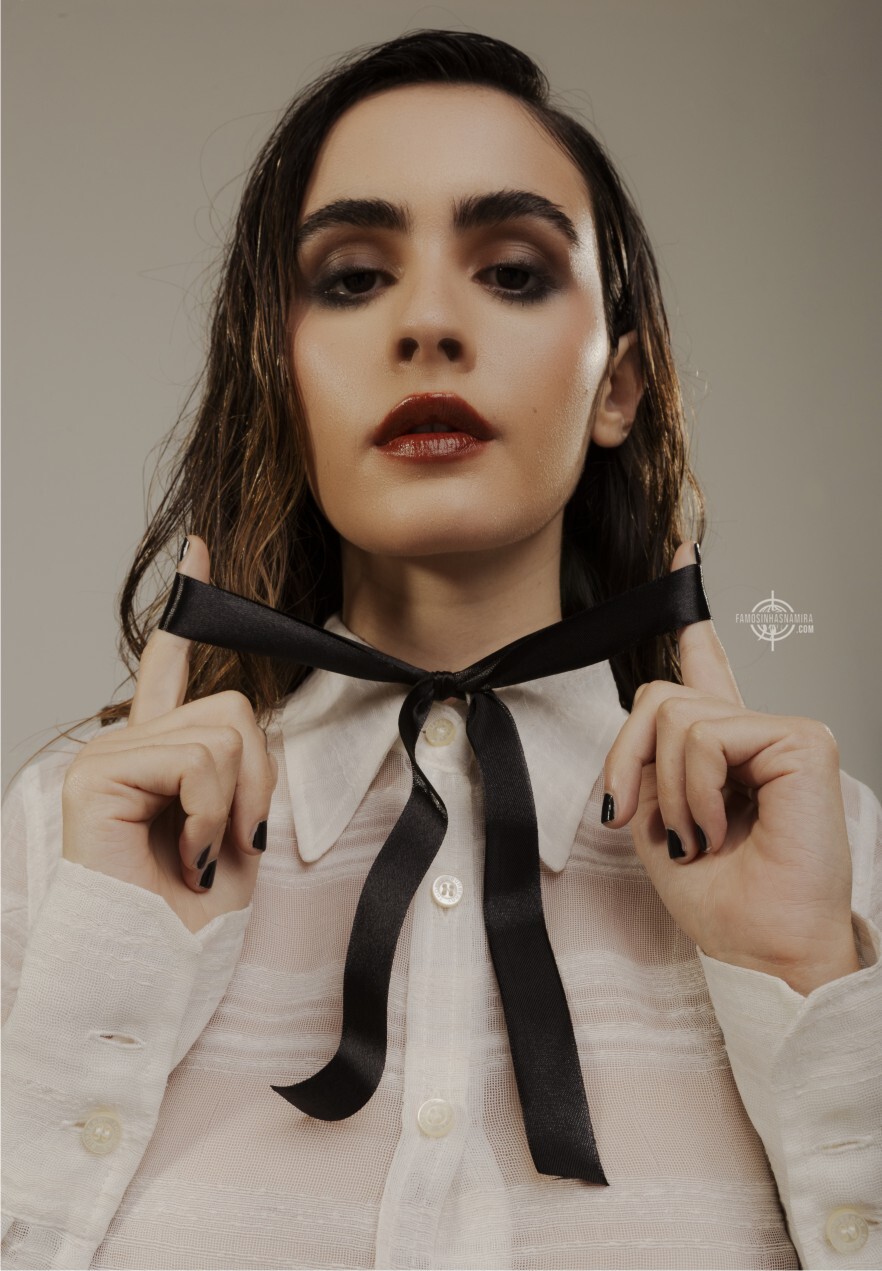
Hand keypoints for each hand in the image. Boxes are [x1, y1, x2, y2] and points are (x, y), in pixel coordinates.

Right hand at [62, 536, 276, 932]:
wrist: (159, 971)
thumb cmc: (196, 914)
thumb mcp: (240, 822)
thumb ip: (240, 761)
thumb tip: (252, 720)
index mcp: (164, 750)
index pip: (172, 663)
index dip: (187, 602)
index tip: (197, 544)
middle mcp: (132, 741)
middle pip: (235, 706)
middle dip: (257, 778)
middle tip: (233, 838)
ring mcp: (110, 753)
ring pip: (223, 732)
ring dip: (235, 804)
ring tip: (204, 852)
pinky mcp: (98, 771)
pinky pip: (196, 761)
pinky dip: (211, 814)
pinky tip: (186, 854)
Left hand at [600, 541, 860, 994]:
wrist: (762, 946)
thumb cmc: (721, 899)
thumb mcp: (660, 820)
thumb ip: (649, 760)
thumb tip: (642, 722)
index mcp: (726, 746)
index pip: (707, 664)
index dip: (690, 610)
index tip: (682, 551)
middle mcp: (757, 729)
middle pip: (658, 695)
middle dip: (630, 760)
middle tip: (647, 819)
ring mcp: (783, 730)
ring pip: (674, 714)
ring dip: (668, 790)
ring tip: (701, 835)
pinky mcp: (801, 738)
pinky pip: (705, 735)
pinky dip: (693, 790)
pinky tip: (720, 825)